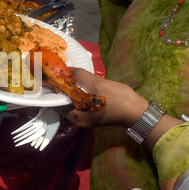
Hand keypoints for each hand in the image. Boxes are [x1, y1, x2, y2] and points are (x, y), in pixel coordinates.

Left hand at [62, 68, 182, 150]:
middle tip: (58, 72)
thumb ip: (79, 76)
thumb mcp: (97, 84)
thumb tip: (67, 70)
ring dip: (70, 88)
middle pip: (63, 101)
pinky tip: (79, 82)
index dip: (53, 88)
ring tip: (68, 74)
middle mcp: (77, 119)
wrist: (137, 110)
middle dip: (62, 87)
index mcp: (76, 117)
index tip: (51, 75)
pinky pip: (80, 101)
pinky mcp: (91, 113)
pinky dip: (78, 92)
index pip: (56, 102)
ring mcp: (85, 117)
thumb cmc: (117, 99)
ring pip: (72, 100)